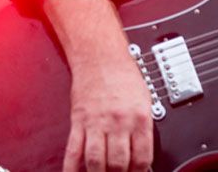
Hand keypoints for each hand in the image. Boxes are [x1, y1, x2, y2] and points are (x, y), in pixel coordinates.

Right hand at [63, 50, 152, 171]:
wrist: (101, 57)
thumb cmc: (124, 75)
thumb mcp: (145, 99)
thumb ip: (143, 126)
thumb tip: (142, 150)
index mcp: (139, 117)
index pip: (142, 156)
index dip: (140, 171)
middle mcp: (118, 122)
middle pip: (118, 163)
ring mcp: (97, 123)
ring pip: (95, 161)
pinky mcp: (78, 122)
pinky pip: (73, 150)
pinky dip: (72, 168)